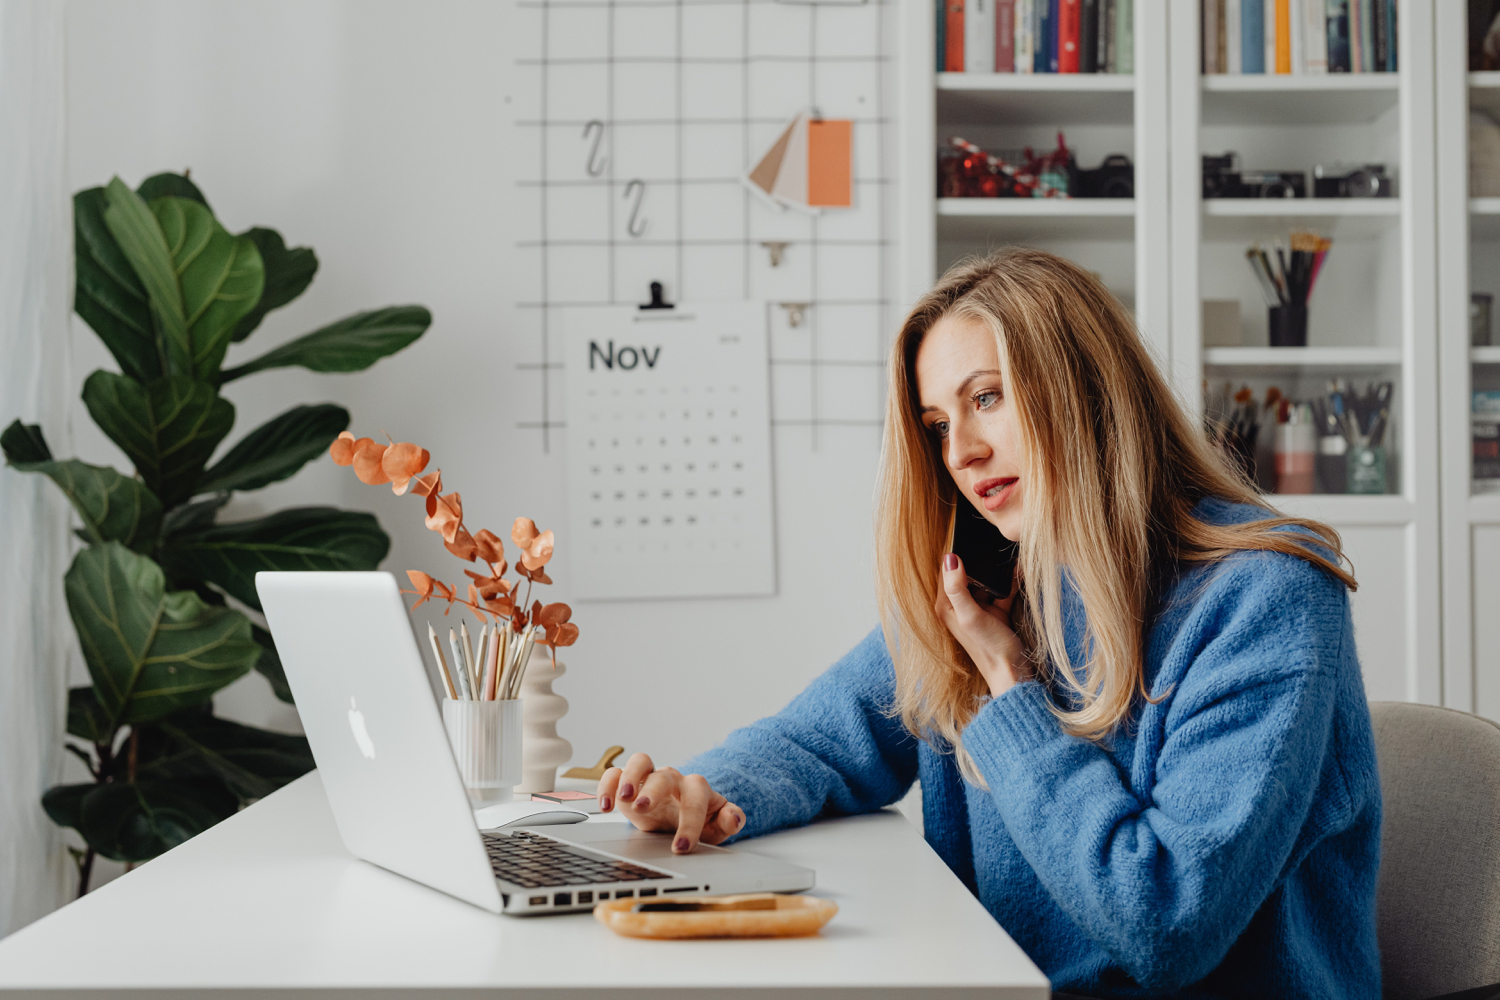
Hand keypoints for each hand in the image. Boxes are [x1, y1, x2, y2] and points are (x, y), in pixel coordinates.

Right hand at [597, 753, 744, 853]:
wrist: (678, 817)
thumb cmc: (698, 821)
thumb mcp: (717, 826)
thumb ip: (730, 821)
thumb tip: (734, 818)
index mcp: (696, 789)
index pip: (696, 798)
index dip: (690, 822)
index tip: (681, 847)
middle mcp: (672, 779)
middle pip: (665, 775)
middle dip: (653, 790)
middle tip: (644, 808)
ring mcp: (649, 778)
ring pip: (640, 761)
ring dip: (629, 777)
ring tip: (623, 799)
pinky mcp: (628, 784)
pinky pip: (615, 774)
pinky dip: (607, 785)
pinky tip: (605, 805)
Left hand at [936, 553, 1029, 697]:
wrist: (1014, 674)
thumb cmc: (990, 648)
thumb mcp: (971, 616)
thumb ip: (958, 588)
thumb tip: (950, 558)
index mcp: (946, 606)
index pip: (945, 571)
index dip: (955, 553)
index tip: (964, 533)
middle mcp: (959, 606)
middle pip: (967, 574)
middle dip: (981, 560)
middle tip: (990, 542)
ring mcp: (978, 609)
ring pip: (987, 581)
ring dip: (998, 571)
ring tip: (1009, 557)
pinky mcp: (996, 612)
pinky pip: (1002, 591)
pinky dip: (1011, 582)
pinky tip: (1020, 571)